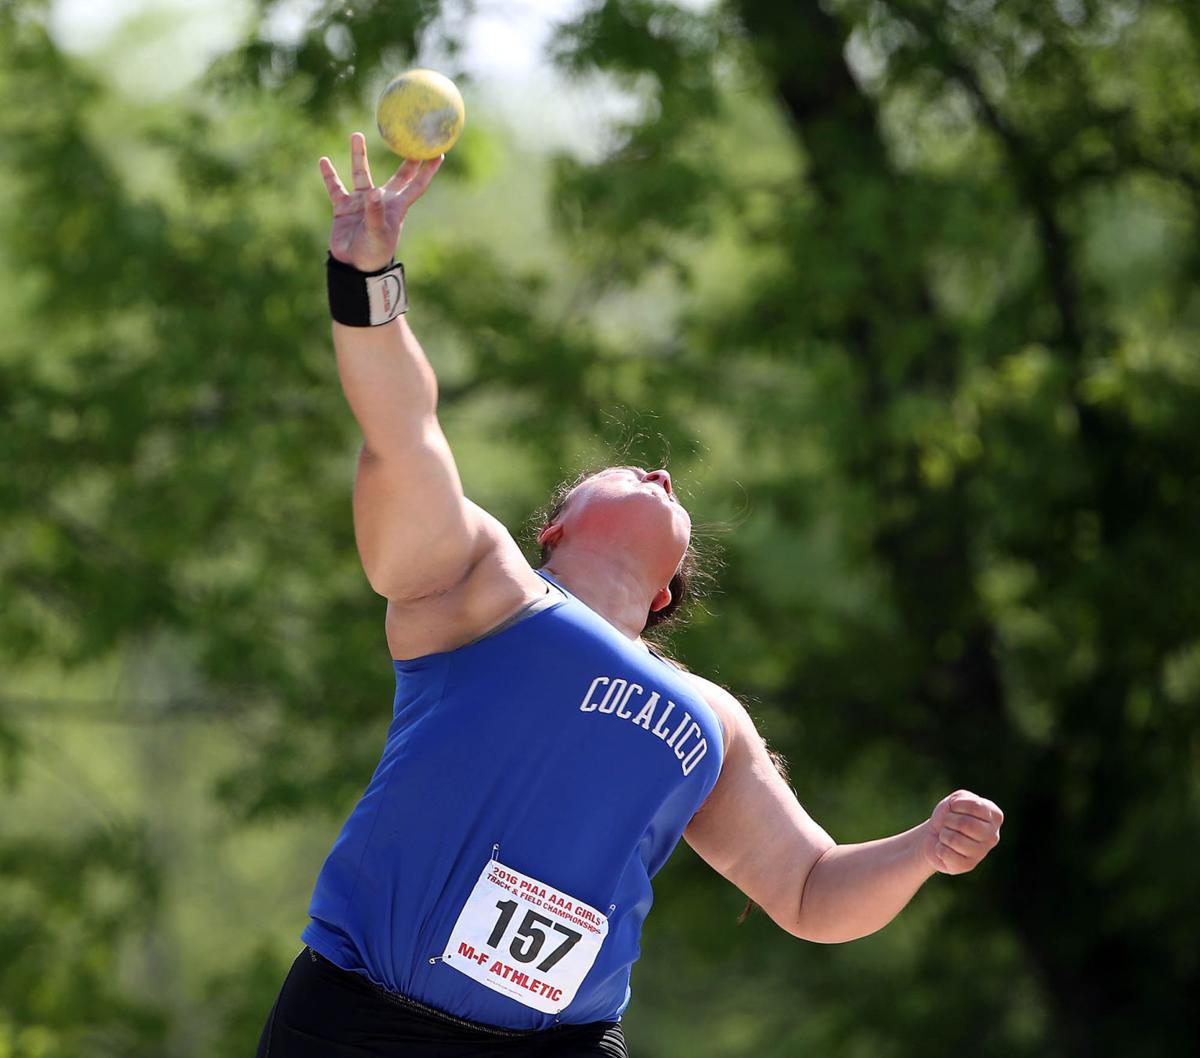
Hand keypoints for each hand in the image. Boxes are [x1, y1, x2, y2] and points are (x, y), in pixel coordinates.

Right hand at [318, 132, 443, 271]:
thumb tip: (373, 192)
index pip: (416, 185)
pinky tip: (323, 161)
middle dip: (404, 158)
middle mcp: (381, 201)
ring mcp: (362, 203)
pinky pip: (335, 187)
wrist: (353, 266)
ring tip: (357, 135)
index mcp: (396, 207)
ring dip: (358, 155)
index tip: (438, 153)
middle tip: (409, 136)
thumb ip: (375, 214)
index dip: (427, 170)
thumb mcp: (377, 235)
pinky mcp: (344, 208)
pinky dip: (329, 175)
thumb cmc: (372, 253)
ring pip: (361, 174)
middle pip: (396, 175)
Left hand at [923, 789, 1002, 874]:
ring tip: (947, 835)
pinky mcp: (968, 866)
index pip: (975, 806)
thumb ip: (962, 798)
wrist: (935, 833)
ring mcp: (982, 853)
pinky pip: (946, 853)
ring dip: (943, 834)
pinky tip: (945, 848)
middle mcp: (993, 836)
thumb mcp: (956, 799)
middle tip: (948, 823)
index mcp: (994, 816)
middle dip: (949, 820)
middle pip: (965, 824)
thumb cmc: (949, 815)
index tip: (954, 809)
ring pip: (954, 840)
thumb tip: (961, 814)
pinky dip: (939, 848)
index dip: (956, 805)